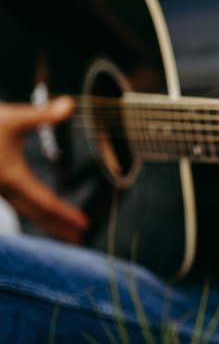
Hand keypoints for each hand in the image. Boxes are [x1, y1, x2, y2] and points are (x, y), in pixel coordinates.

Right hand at [0, 97, 88, 242]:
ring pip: (24, 210)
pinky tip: (40, 212)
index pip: (46, 202)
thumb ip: (44, 115)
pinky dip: (32, 211)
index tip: (85, 224)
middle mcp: (3, 188)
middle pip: (36, 213)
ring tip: (65, 231)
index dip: (66, 214)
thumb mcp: (15, 117)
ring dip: (46, 221)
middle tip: (79, 238)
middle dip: (58, 225)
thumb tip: (71, 105)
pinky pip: (16, 203)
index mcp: (12, 177)